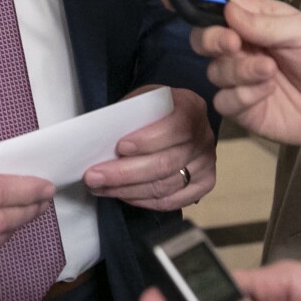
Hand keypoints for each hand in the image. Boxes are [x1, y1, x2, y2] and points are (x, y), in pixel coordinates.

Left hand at [82, 87, 215, 208]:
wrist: (178, 118)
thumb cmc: (157, 108)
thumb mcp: (145, 99)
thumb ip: (131, 115)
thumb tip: (102, 137)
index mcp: (191, 108)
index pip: (175, 128)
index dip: (147, 140)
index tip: (120, 147)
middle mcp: (203, 138)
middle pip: (164, 163)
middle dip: (124, 173)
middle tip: (95, 176)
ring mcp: (205, 164)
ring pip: (164, 186)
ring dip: (127, 190)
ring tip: (100, 187)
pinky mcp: (202, 185)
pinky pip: (170, 201)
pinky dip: (142, 201)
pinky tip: (123, 195)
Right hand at [190, 0, 300, 162]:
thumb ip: (266, 23)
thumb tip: (227, 10)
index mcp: (250, 20)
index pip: (214, 5)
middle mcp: (237, 47)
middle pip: (201, 39)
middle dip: (212, 40)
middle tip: (234, 44)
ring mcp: (236, 78)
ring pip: (214, 71)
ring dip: (240, 71)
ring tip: (270, 72)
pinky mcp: (240, 108)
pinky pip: (224, 100)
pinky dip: (244, 96)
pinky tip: (268, 92)